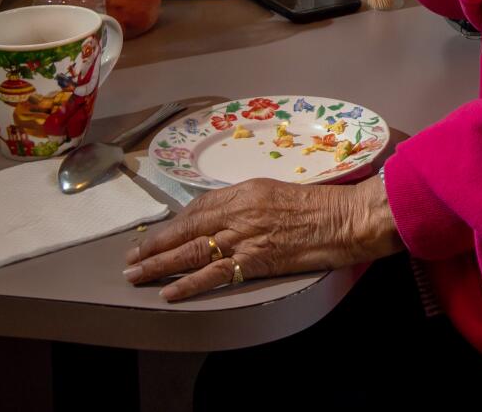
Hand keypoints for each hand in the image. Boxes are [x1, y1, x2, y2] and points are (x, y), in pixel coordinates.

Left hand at [123, 177, 400, 301]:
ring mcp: (247, 234)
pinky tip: (170, 292)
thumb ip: (252, 204)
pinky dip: (188, 284)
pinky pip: (214, 274)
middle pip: (187, 228)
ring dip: (159, 265)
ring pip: (192, 251)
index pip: (199, 206)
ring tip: (136, 276)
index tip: (159, 234)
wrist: (350, 218)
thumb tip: (228, 218)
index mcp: (248, 189)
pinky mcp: (256, 259)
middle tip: (131, 258)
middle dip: (155, 244)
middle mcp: (241, 210)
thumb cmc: (325, 204)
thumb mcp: (281, 193)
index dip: (174, 223)